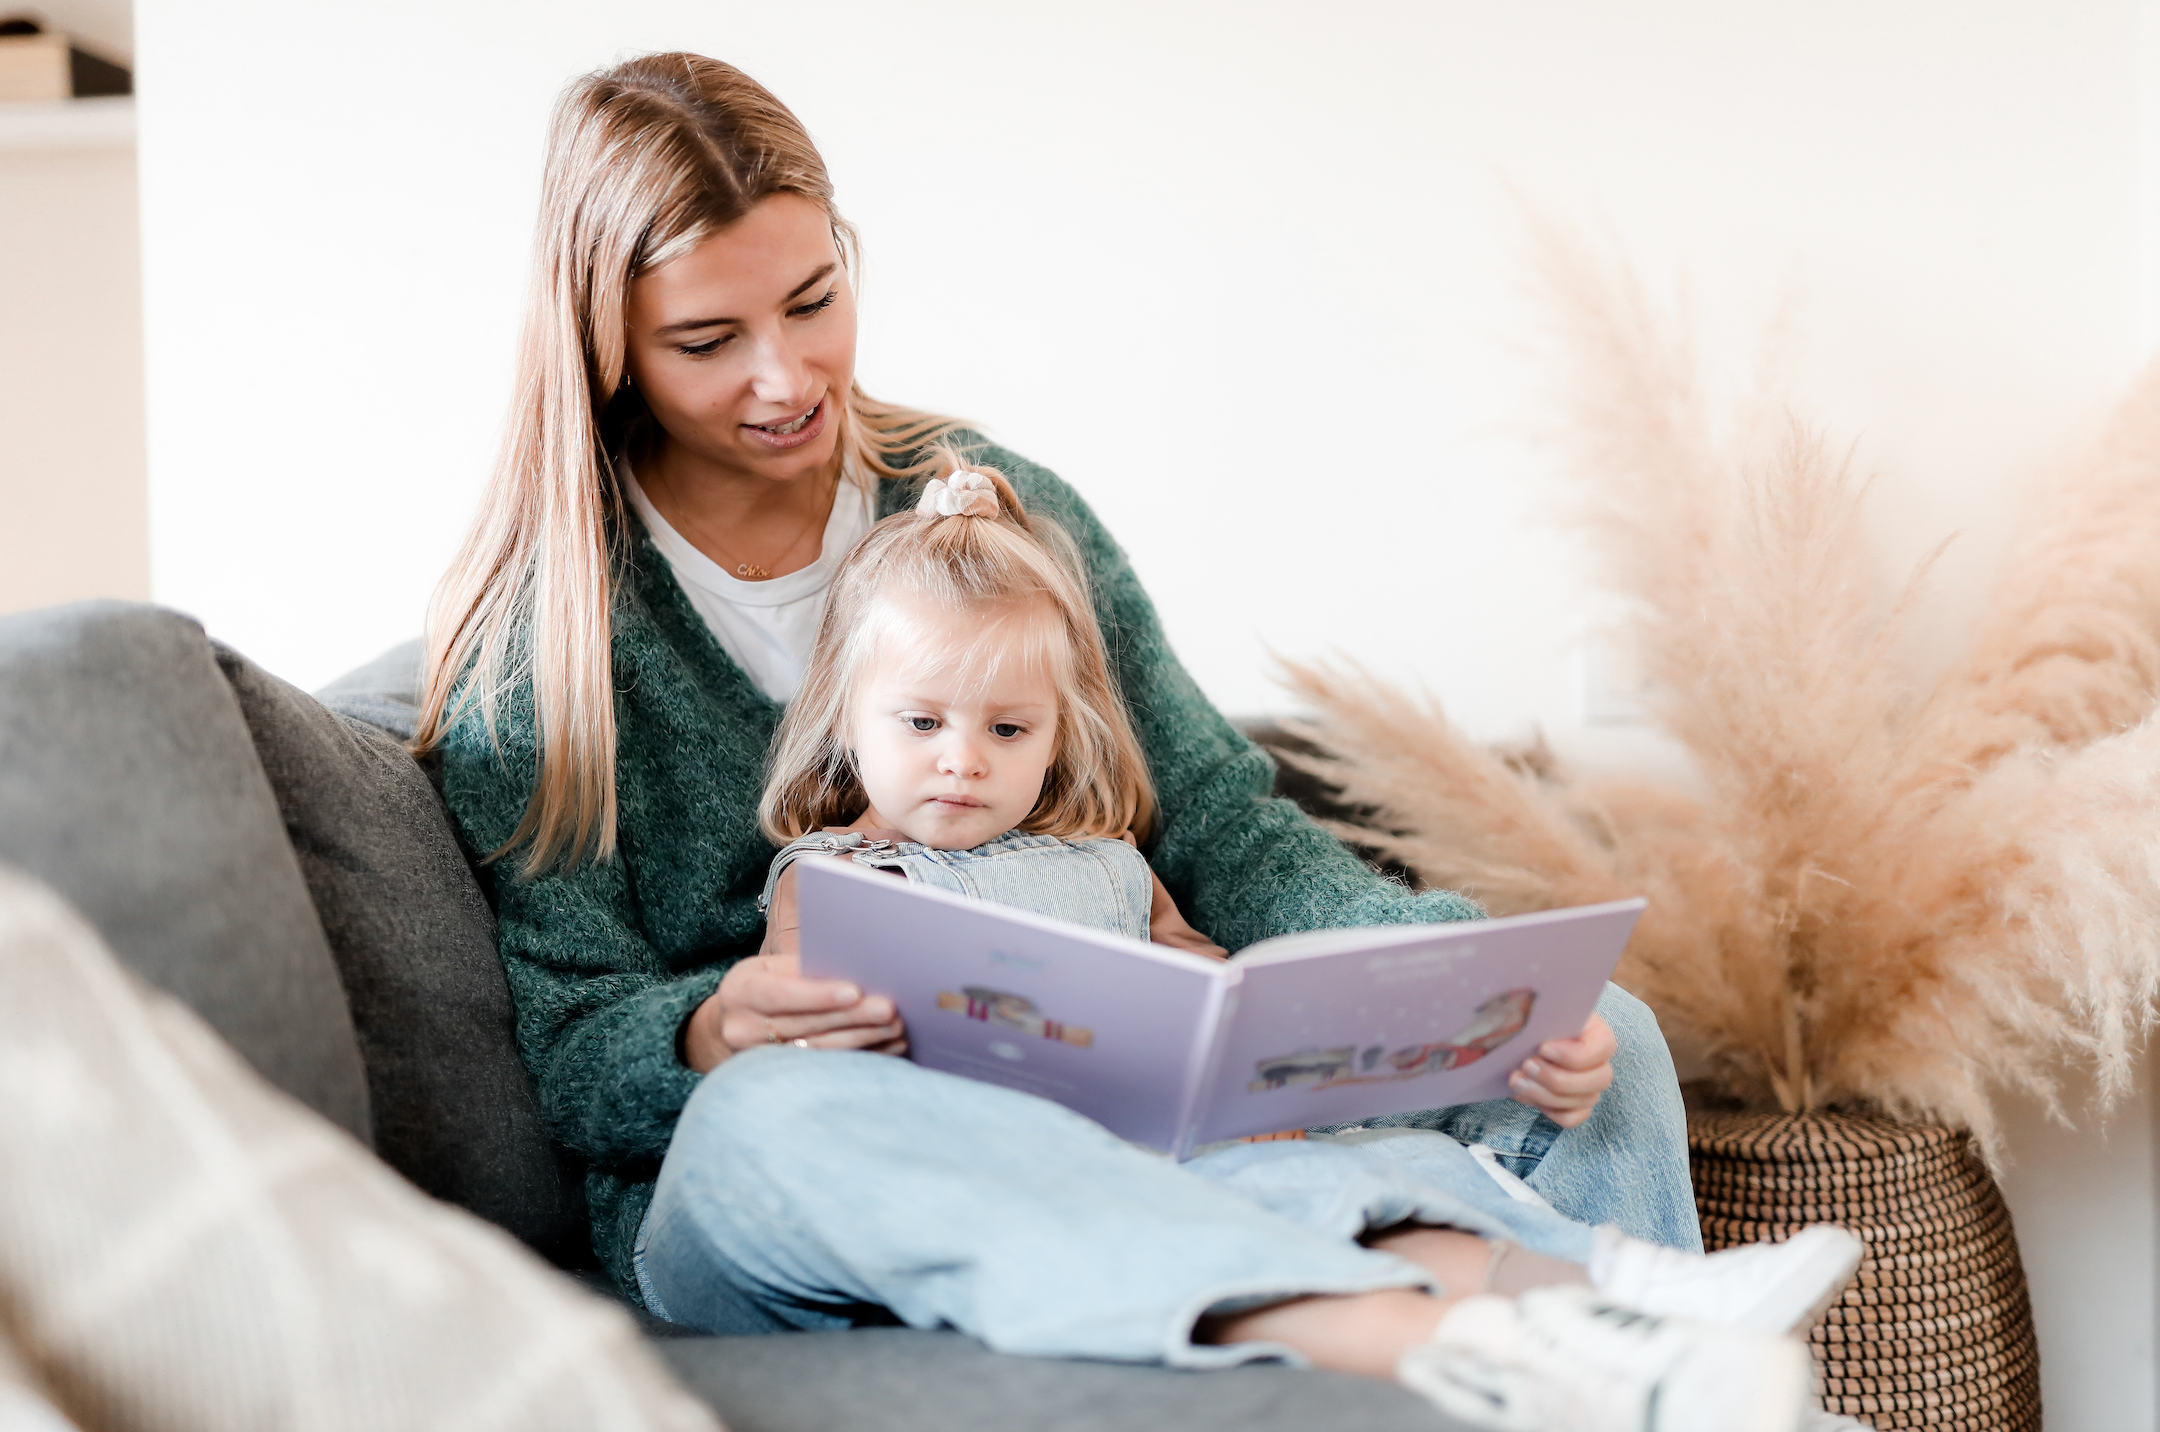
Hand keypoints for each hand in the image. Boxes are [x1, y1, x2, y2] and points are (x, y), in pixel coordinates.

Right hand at [682, 947, 907, 1073]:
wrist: (733, 1025)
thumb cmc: (765, 985)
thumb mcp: (772, 968)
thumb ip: (804, 970)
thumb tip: (858, 967)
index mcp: (741, 992)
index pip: (780, 994)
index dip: (818, 995)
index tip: (854, 992)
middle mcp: (743, 1030)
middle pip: (805, 1026)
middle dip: (851, 1018)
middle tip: (889, 1010)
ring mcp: (759, 1061)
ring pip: (818, 1052)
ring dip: (862, 1040)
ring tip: (895, 1028)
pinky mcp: (780, 1079)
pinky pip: (825, 1070)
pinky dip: (860, 1056)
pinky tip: (887, 1048)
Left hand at [1506, 1013, 1614, 1128]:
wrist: (1525, 1035)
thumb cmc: (1537, 1018)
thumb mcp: (1542, 1009)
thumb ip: (1544, 1012)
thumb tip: (1530, 1020)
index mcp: (1598, 1034)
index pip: (1604, 1047)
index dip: (1575, 1054)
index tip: (1543, 1048)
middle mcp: (1600, 1063)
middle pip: (1597, 1080)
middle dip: (1557, 1078)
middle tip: (1526, 1066)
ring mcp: (1590, 1088)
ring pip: (1581, 1101)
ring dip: (1544, 1094)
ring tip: (1516, 1080)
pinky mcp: (1576, 1106)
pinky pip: (1571, 1118)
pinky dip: (1548, 1110)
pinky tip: (1526, 1094)